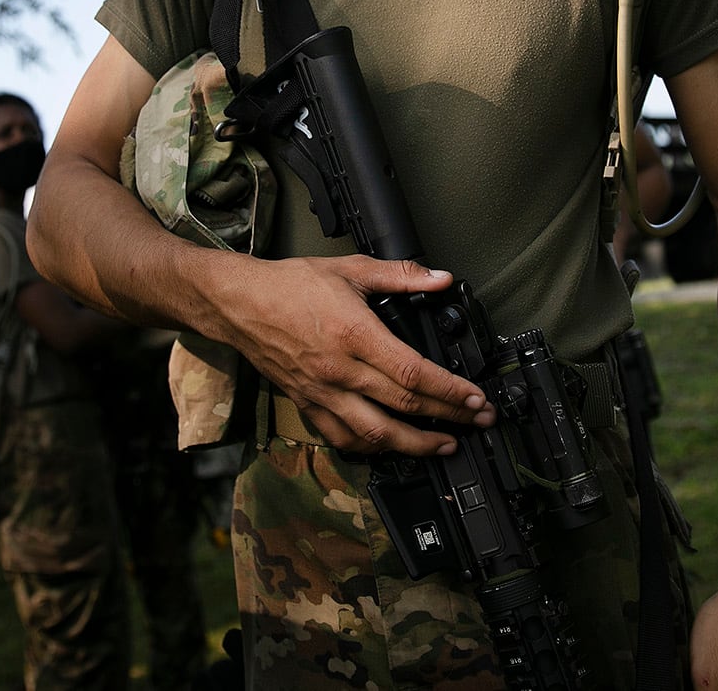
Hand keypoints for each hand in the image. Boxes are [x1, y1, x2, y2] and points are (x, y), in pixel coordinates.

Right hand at [204, 255, 494, 456]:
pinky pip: (342, 438)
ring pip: (375, 433)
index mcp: (354, 334)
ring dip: (415, 444)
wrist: (239, 304)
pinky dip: (370, 448)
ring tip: (444, 445)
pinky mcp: (308, 404)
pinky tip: (390, 447)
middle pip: (403, 406)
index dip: (449, 390)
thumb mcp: (350, 269)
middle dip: (448, 417)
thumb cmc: (290, 285)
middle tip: (477, 422)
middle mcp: (340, 370)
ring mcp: (323, 392)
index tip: (475, 397)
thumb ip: (400, 276)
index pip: (413, 373)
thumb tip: (440, 278)